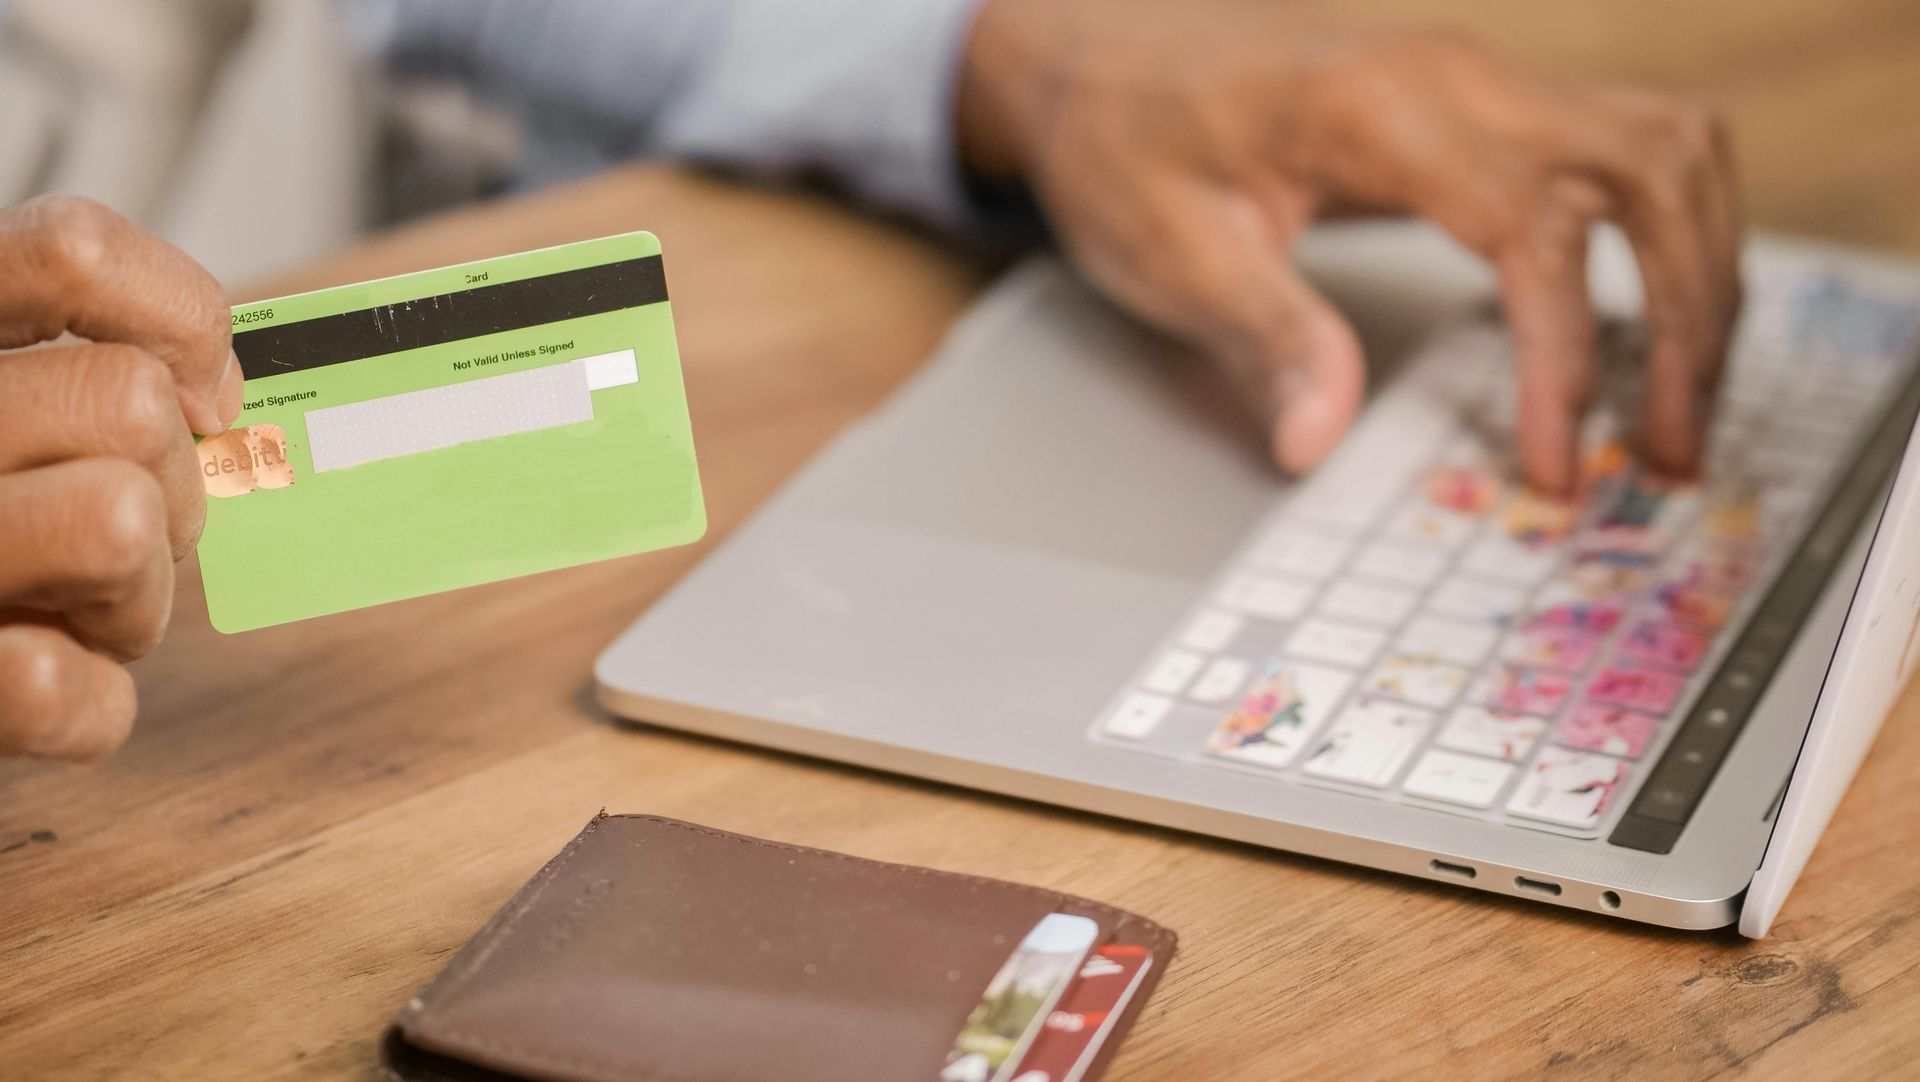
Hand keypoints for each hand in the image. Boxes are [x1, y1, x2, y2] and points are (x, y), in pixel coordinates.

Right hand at [0, 195, 240, 760]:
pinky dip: (86, 701)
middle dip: (174, 482)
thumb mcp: (13, 400)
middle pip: (131, 402)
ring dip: (138, 592)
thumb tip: (219, 402)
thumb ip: (87, 369)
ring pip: (121, 523)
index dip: (183, 321)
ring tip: (78, 608)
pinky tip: (37, 679)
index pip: (75, 254)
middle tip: (128, 530)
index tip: (206, 394)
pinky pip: (71, 692)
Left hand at [958, 0, 1741, 492]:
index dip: (1565, 357)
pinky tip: (1654, 308)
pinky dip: (1669, 226)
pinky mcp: (1484, 97)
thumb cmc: (1127, 138)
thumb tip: (1321, 438)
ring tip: (1684, 392)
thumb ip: (1264, 338)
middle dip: (1688, 315)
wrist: (1098, 46)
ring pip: (1667, 144)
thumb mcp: (1171, 251)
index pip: (1535, 232)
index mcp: (1383, 109)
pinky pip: (1630, 142)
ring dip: (1701, 265)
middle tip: (1671, 445)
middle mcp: (1458, 73)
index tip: (1558, 459)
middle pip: (1651, 171)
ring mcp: (1482, 75)